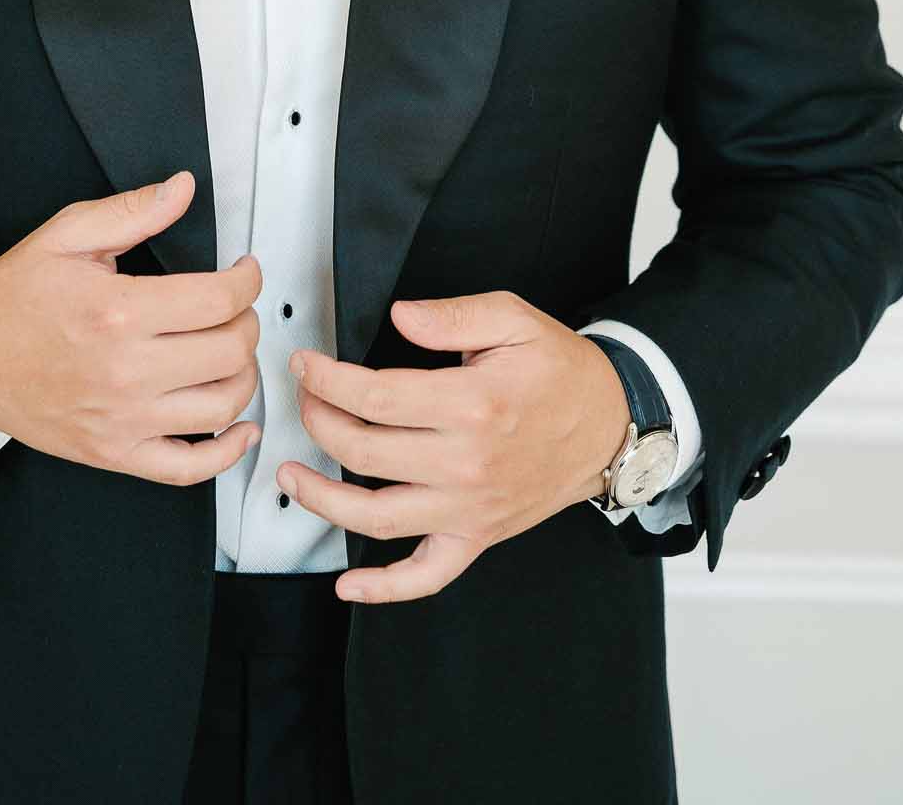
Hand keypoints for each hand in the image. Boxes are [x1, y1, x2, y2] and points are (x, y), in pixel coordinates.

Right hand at [0, 169, 265, 484]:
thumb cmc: (13, 298)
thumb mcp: (66, 236)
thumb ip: (132, 211)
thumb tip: (181, 189)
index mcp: (117, 312)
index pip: (217, 300)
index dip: (247, 281)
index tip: (244, 272)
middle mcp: (124, 371)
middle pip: (229, 351)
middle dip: (247, 321)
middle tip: (236, 307)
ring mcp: (122, 421)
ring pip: (221, 407)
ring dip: (243, 375)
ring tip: (231, 351)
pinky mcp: (114, 454)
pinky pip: (189, 468)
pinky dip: (226, 452)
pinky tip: (239, 427)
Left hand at [276, 289, 630, 604]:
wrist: (611, 425)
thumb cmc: (561, 372)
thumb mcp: (513, 320)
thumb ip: (451, 315)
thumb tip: (400, 316)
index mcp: (472, 404)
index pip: (375, 398)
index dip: (328, 380)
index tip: (307, 366)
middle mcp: (466, 463)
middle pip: (365, 452)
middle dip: (319, 422)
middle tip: (304, 400)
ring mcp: (470, 508)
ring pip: (378, 517)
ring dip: (323, 500)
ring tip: (290, 476)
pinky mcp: (478, 536)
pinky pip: (426, 576)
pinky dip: (384, 588)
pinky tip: (349, 584)